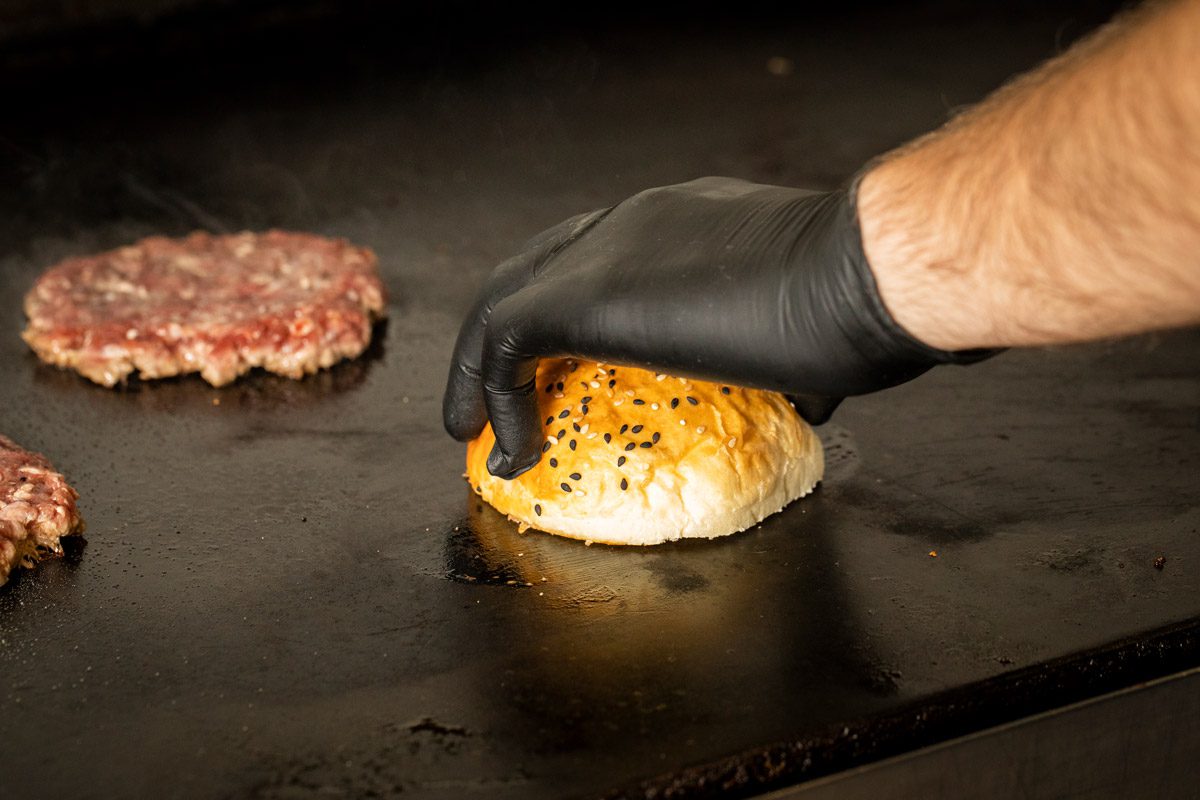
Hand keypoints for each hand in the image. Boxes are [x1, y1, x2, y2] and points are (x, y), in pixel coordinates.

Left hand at [444, 177, 990, 477]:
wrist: (866, 272)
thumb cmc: (864, 300)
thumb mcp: (817, 332)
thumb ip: (791, 357)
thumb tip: (807, 399)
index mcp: (686, 225)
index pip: (602, 257)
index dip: (573, 313)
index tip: (564, 366)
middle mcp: (635, 222)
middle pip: (539, 269)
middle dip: (511, 332)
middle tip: (498, 391)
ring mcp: (604, 250)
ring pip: (507, 300)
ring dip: (480, 368)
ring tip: (471, 427)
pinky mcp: (582, 294)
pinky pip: (505, 342)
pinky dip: (494, 397)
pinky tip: (510, 450)